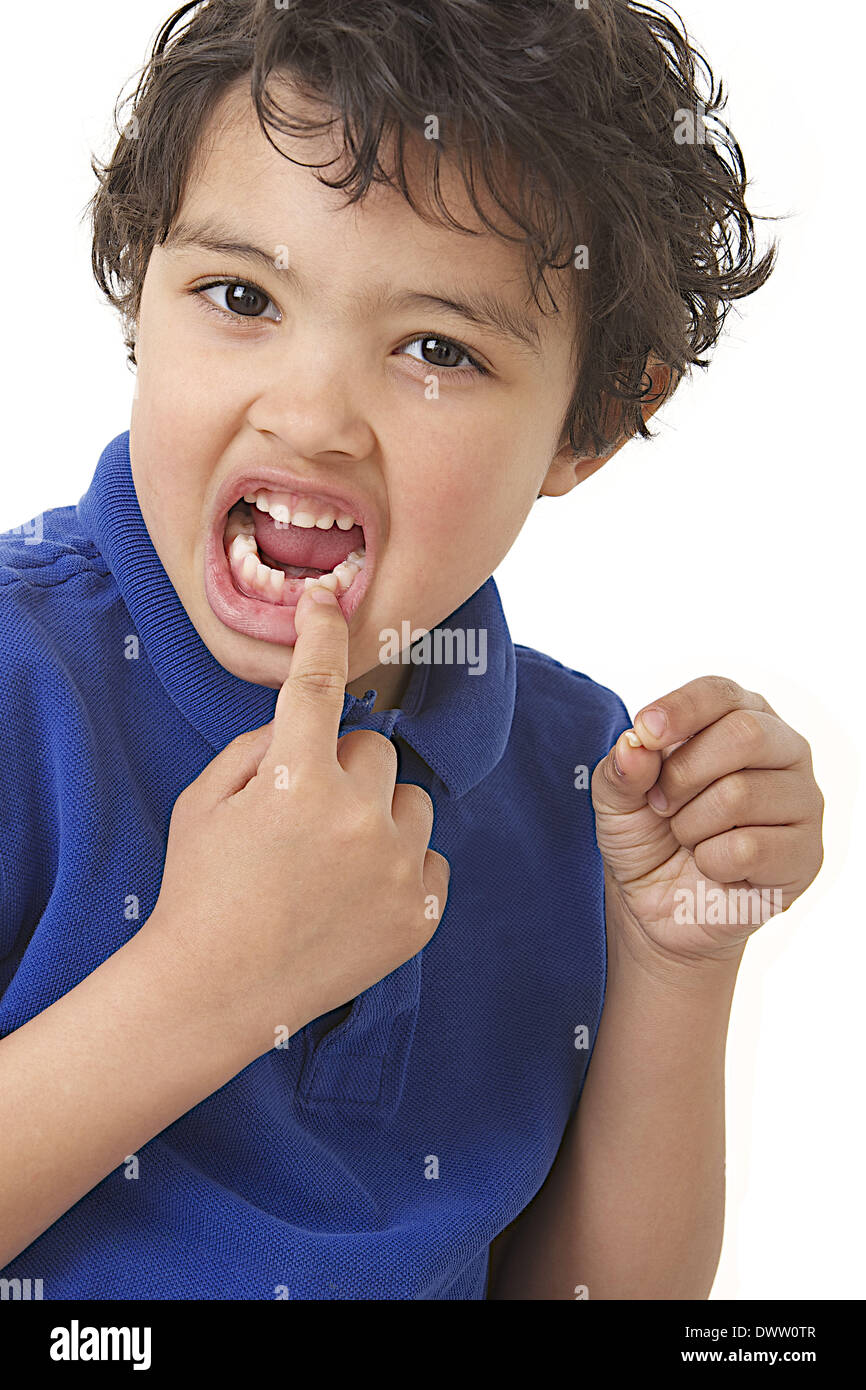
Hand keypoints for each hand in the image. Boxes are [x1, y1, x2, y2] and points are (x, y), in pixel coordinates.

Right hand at [144, 585, 449, 1058]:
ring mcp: (395, 869)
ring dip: (380, 818)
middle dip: (343, 771)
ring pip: (412, 803)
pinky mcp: (419, 914)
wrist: (213, 993)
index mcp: (295, 780)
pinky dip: (401, 869)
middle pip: (376, 751)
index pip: (317, 682)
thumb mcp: (205, 801)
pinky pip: (430, 859)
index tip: (329, 601)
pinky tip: (354, 899)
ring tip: (331, 865)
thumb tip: (307, 727)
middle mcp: (357, 817)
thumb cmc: (200, 890)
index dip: (322, 631)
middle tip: (304, 818)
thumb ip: (260, 747)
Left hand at [591, 675, 823, 968]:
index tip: (645, 732)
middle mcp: (783, 750)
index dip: (681, 709)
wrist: (658, 904)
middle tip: (662, 804)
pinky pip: (750, 848)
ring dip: (691, 824)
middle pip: (744, 734)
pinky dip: (711, 861)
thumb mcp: (616, 798)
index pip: (720, 692)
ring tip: (689, 837)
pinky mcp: (806, 854)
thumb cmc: (647, 835)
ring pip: (741, 794)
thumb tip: (636, 744)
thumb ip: (621, 768)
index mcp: (742, 716)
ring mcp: (803, 801)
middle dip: (683, 774)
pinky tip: (713, 864)